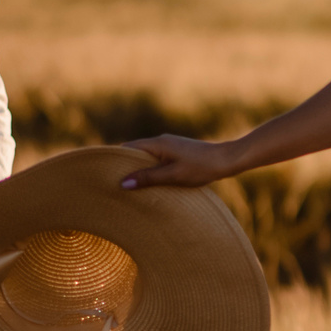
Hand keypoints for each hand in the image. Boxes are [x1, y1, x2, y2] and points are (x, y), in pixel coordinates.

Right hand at [119, 134, 237, 190]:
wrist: (227, 160)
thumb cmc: (201, 167)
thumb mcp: (173, 175)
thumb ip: (148, 178)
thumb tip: (123, 183)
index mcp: (157, 144)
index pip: (127, 149)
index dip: (115, 161)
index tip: (104, 174)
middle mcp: (161, 142)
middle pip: (135, 153)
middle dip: (125, 167)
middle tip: (114, 184)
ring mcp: (170, 147)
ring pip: (147, 158)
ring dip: (139, 170)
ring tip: (129, 187)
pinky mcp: (177, 154)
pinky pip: (157, 161)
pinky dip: (151, 171)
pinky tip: (150, 184)